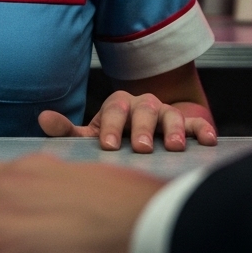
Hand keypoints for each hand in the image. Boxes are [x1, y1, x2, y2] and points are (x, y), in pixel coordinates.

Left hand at [40, 90, 216, 151]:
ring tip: (175, 147)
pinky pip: (198, 123)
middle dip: (143, 128)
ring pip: (172, 114)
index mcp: (118, 106)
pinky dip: (203, 130)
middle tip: (142, 147)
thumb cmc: (115, 138)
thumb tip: (42, 118)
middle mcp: (143, 106)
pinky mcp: (190, 123)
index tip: (108, 146)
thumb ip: (69, 131)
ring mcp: (168, 113)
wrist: (148, 133)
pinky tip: (209, 142)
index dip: (111, 127)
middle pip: (144, 110)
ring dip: (174, 129)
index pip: (113, 110)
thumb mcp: (91, 136)